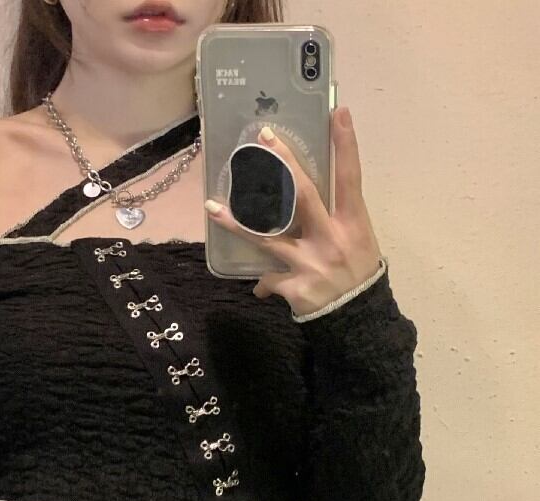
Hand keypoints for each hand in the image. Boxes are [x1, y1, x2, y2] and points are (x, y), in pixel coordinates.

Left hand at [203, 107, 383, 316]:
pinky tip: (260, 288)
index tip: (339, 112)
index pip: (350, 178)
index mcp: (353, 224)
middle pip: (304, 195)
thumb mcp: (358, 241)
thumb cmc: (358, 272)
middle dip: (284, 165)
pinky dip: (263, 283)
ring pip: (267, 238)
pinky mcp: (295, 287)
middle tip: (264, 138)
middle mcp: (332, 239)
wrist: (358, 319)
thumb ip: (333, 219)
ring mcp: (311, 264)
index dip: (345, 145)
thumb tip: (300, 203)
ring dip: (237, 223)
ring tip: (212, 208)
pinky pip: (268, 279)